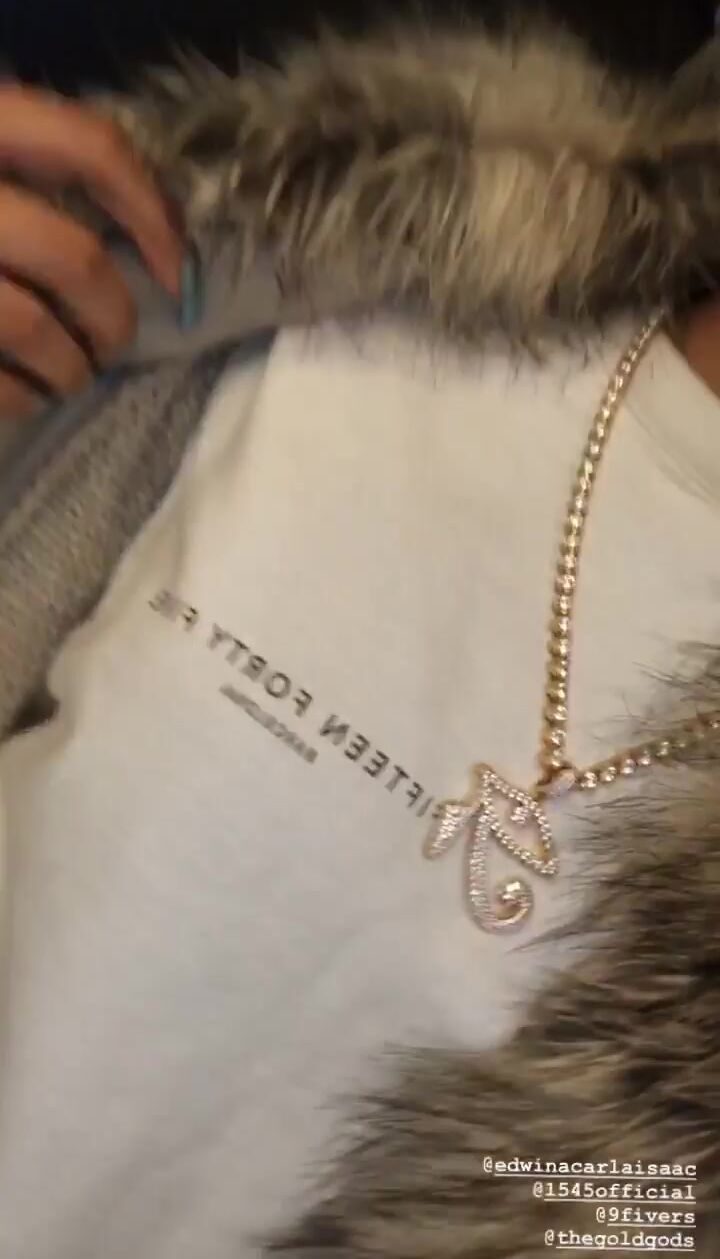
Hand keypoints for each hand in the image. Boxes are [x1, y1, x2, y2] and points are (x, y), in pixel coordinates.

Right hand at [0, 83, 182, 417]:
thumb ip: (32, 172)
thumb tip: (152, 236)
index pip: (89, 145)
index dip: (151, 209)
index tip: (176, 269)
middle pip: (74, 257)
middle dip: (112, 315)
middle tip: (113, 341)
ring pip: (36, 329)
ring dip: (72, 367)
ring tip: (71, 375)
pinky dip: (23, 400)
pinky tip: (26, 397)